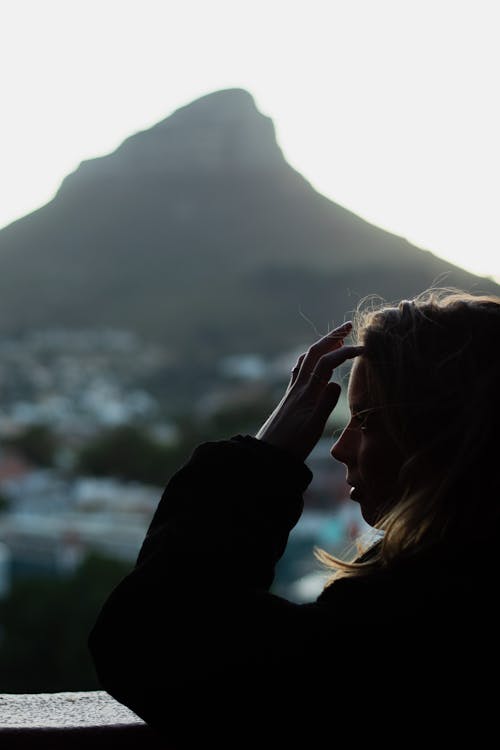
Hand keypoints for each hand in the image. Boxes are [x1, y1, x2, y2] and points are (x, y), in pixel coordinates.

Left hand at [255, 322, 363, 461]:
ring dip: (321, 346)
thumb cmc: (292, 444)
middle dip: (331, 337)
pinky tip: (312, 363)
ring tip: (335, 339)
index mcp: (306, 392)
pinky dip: (309, 360)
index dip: (345, 352)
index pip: (326, 363)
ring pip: (306, 360)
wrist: (268, 455)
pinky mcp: (290, 398)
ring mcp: (293, 391)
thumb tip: (336, 382)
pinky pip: (300, 370)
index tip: (364, 348)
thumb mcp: (313, 427)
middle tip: (348, 326)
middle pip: (313, 354)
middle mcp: (298, 387)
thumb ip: (325, 405)